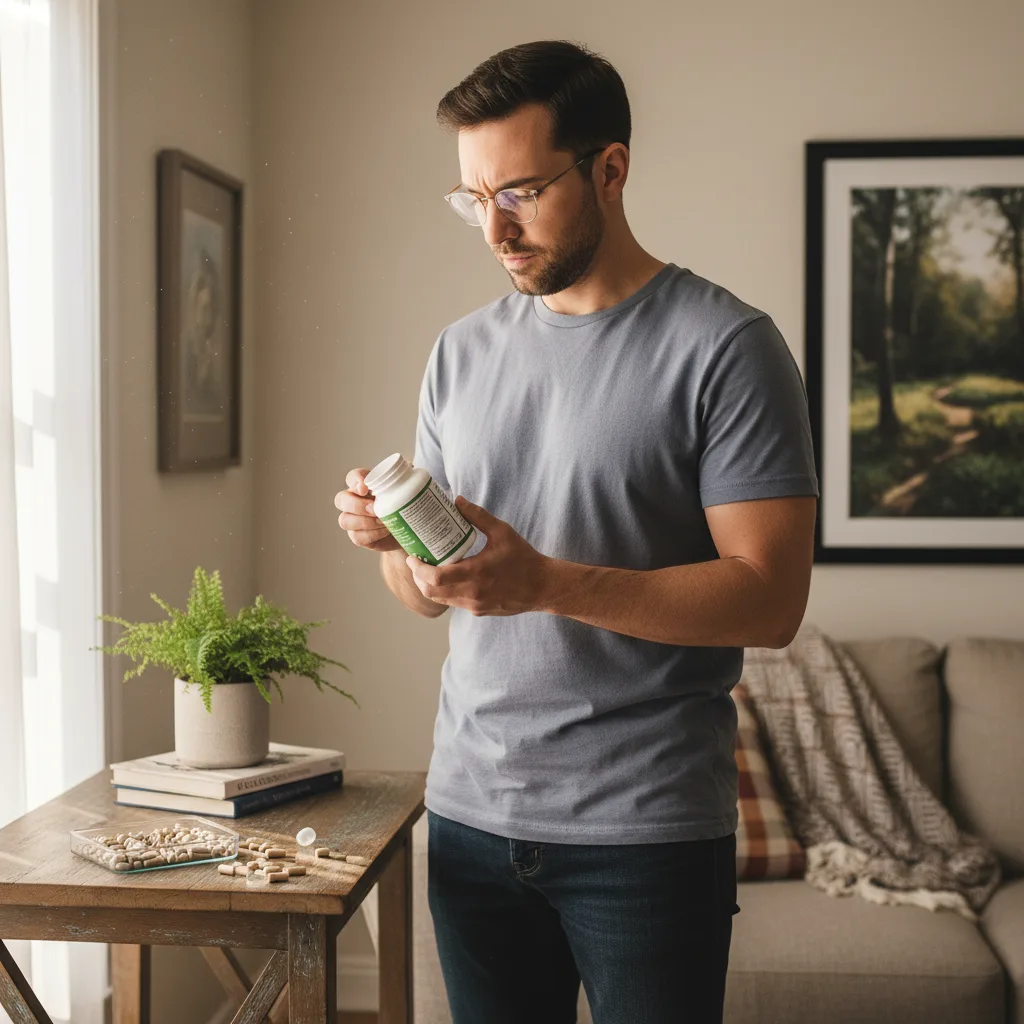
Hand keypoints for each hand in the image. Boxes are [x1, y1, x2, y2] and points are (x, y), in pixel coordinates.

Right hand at [334, 468, 401, 552]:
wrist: (408, 529)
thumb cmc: (405, 503)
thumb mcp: (407, 486)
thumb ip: (405, 474)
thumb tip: (410, 466)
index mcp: (364, 485)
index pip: (352, 477)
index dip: (356, 480)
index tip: (365, 487)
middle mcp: (353, 501)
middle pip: (341, 500)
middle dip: (356, 505)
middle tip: (374, 509)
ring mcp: (353, 520)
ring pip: (345, 520)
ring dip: (365, 522)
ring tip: (384, 522)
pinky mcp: (358, 537)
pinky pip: (357, 537)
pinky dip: (372, 534)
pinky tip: (384, 530)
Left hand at [405, 496, 551, 615]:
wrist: (542, 586)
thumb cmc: (523, 558)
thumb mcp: (502, 532)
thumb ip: (478, 516)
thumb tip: (457, 500)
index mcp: (476, 573)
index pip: (435, 577)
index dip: (418, 569)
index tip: (412, 557)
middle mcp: (472, 593)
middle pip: (432, 592)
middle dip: (418, 578)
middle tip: (416, 562)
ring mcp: (474, 605)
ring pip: (441, 599)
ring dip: (429, 586)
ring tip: (427, 569)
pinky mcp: (478, 611)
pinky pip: (454, 602)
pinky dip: (445, 591)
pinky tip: (448, 577)